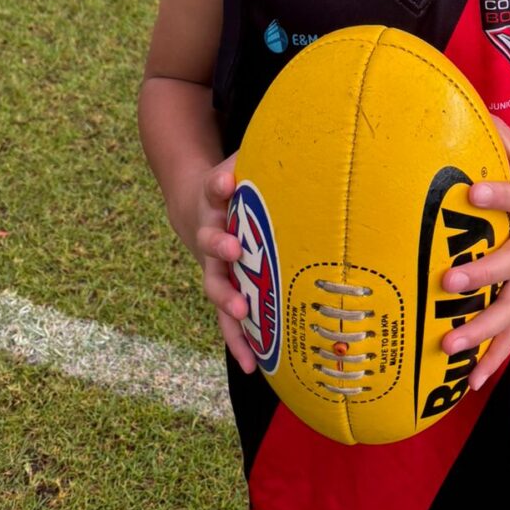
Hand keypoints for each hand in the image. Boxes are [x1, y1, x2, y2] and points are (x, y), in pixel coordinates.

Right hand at [180, 155, 258, 375]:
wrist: (200, 206)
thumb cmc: (238, 185)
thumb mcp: (246, 164)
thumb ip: (264, 159)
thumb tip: (310, 144)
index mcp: (216, 200)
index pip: (215, 186)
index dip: (219, 184)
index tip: (226, 182)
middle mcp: (211, 234)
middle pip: (210, 240)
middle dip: (219, 245)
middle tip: (232, 248)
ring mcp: (215, 267)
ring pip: (216, 286)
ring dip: (226, 299)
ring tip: (240, 310)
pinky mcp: (225, 292)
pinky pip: (229, 320)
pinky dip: (240, 341)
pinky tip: (254, 365)